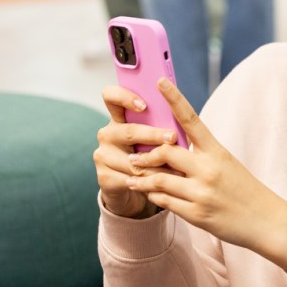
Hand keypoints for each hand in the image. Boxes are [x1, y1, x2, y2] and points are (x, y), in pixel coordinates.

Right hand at [94, 83, 181, 218]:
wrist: (132, 189)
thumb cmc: (150, 156)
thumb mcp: (154, 139)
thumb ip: (162, 126)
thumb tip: (184, 117)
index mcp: (118, 118)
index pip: (111, 97)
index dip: (123, 97)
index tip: (143, 105)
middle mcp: (107, 134)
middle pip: (128, 131)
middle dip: (152, 134)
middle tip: (172, 137)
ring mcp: (103, 156)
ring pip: (132, 160)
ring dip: (158, 163)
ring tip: (179, 167)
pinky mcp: (104, 178)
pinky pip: (132, 179)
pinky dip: (152, 182)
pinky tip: (167, 183)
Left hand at [119, 78, 286, 268]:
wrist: (267, 221)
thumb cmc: (245, 190)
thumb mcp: (228, 165)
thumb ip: (202, 156)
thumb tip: (173, 148)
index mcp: (217, 152)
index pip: (192, 119)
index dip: (174, 98)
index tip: (160, 82)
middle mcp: (209, 169)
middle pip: (166, 151)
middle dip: (145, 154)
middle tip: (132, 155)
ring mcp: (202, 193)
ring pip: (159, 180)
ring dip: (141, 179)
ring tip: (132, 177)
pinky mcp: (197, 215)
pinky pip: (165, 202)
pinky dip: (154, 197)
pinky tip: (150, 195)